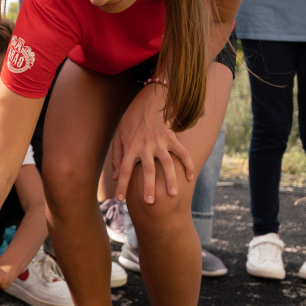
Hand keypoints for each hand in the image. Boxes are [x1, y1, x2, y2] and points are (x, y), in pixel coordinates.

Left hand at [111, 83, 193, 204]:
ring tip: (172, 194)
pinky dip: (187, 165)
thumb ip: (117, 158)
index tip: (119, 199)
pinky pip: (182, 153)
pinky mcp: (171, 138)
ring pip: (167, 164)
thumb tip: (116, 177)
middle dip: (148, 187)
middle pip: (147, 170)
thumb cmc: (130, 123)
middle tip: (150, 202)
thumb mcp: (118, 138)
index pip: (125, 170)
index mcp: (130, 148)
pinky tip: (189, 178)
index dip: (122, 185)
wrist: (146, 103)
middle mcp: (145, 146)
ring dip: (170, 180)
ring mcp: (160, 143)